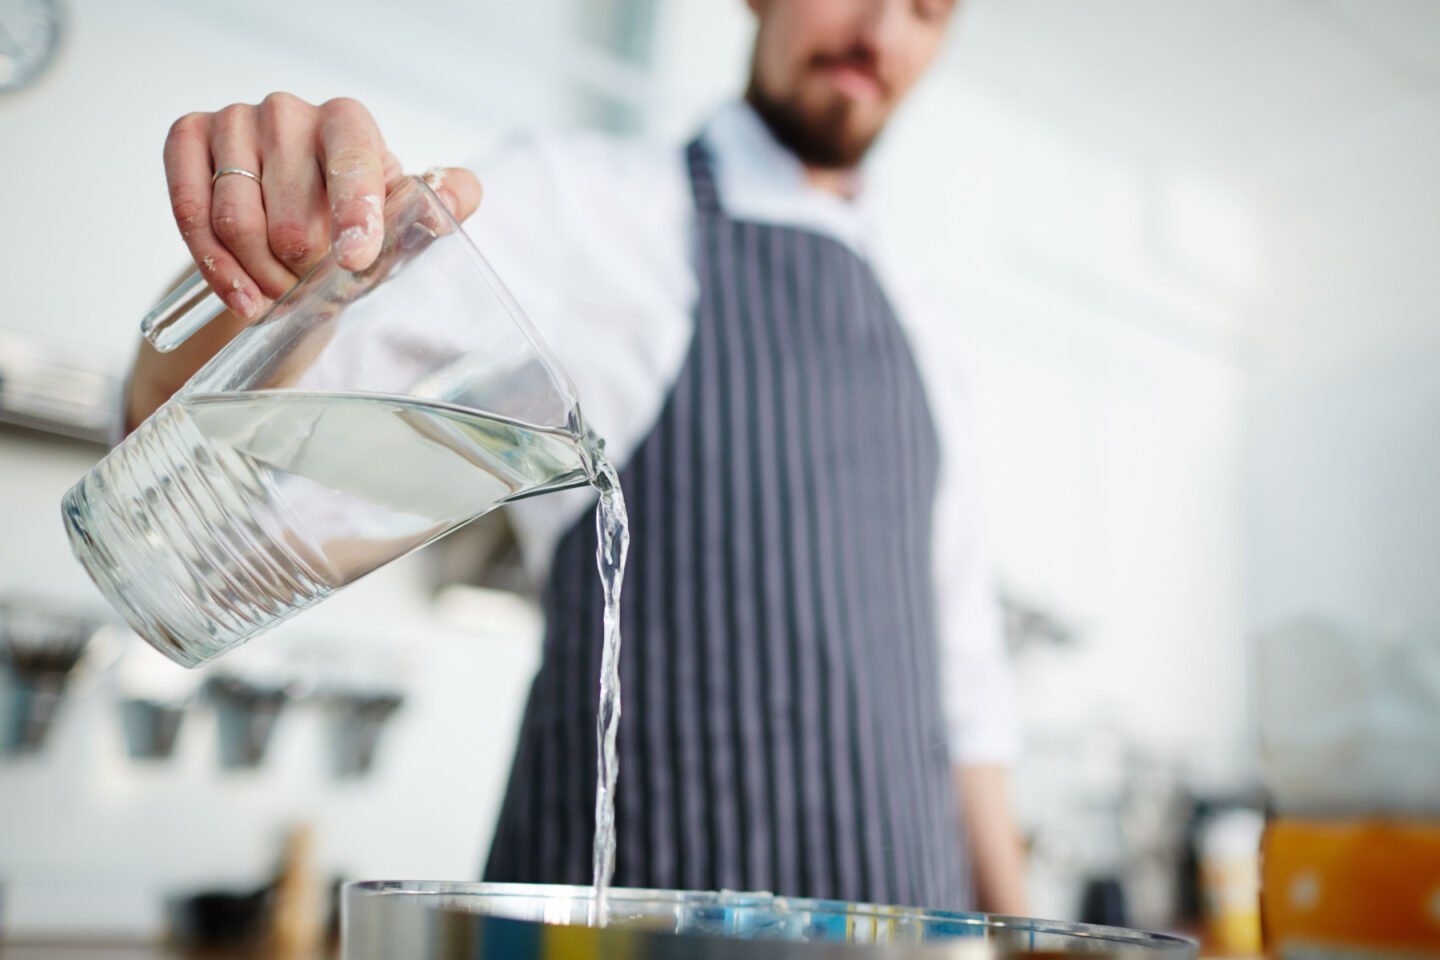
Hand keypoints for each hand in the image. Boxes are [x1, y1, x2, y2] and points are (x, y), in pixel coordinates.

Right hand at [164, 92, 482, 319]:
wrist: (289, 239)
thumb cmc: (348, 227)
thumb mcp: (401, 223)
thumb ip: (440, 204)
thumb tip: (456, 190)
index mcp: (348, 122)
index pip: (353, 159)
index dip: (354, 212)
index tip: (355, 258)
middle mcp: (289, 111)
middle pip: (290, 213)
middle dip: (302, 270)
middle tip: (309, 288)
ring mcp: (235, 121)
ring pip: (236, 220)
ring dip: (259, 276)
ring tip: (277, 293)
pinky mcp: (188, 139)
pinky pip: (191, 213)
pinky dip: (217, 267)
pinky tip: (240, 295)